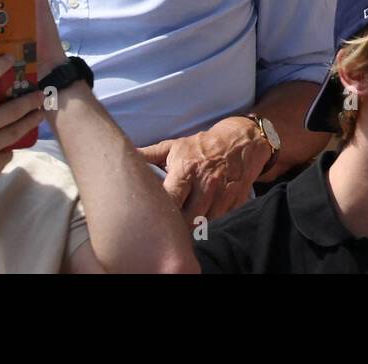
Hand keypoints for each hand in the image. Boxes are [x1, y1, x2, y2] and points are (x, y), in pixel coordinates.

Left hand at [138, 117, 270, 221]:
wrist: (242, 140)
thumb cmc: (202, 146)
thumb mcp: (175, 146)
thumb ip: (149, 155)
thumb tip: (126, 156)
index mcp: (186, 170)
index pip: (170, 200)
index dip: (161, 212)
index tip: (154, 217)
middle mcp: (206, 183)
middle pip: (188, 219)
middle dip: (177, 226)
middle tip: (168, 227)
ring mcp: (223, 194)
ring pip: (205, 223)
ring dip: (195, 227)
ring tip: (184, 226)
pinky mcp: (237, 201)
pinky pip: (222, 220)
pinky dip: (212, 223)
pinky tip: (204, 220)